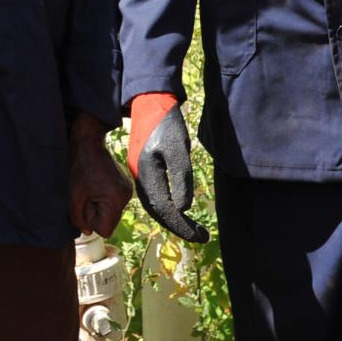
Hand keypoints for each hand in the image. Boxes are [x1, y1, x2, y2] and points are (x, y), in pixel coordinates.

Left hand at [68, 113, 131, 238]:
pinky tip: (96, 185)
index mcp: (115, 199)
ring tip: (91, 188)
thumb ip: (78, 218)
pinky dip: (104, 199)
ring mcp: (128, 190)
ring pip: (111, 213)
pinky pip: (113, 203)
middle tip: (87, 194)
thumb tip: (87, 232)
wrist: (88, 142)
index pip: (105, 230)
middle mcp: (126, 196)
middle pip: (109, 222)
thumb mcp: (73, 196)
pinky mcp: (125, 185)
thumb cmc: (78, 167)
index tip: (85, 203)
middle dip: (95, 213)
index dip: (91, 221)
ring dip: (99, 206)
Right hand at [127, 94, 208, 243]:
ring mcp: (139, 173)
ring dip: (173, 219)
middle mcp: (139, 177)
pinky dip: (167, 207)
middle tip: (201, 237)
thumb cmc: (167, 124)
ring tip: (193, 229)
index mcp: (147, 173)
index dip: (181, 225)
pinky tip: (180, 210)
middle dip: (179, 226)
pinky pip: (154, 195)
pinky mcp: (144, 169)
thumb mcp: (179, 149)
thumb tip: (183, 208)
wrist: (150, 103)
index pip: (164, 208)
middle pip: (157, 211)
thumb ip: (181, 179)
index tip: (200, 236)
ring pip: (155, 205)